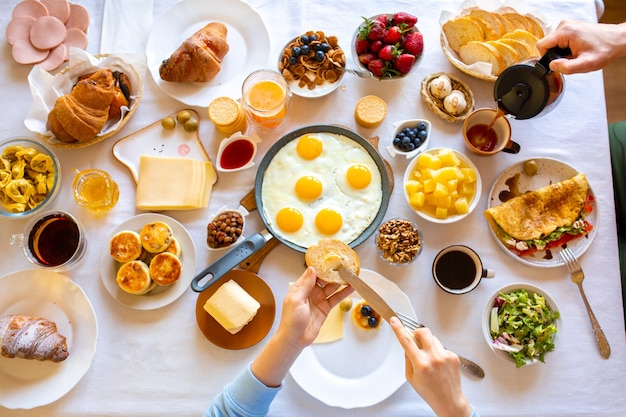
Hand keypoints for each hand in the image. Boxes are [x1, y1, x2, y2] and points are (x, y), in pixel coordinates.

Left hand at [251, 267, 352, 387]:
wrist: (295, 339)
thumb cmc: (291, 320)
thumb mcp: (296, 300)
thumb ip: (305, 284)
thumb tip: (312, 269)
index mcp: (300, 287)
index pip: (312, 273)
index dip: (321, 266)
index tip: (330, 259)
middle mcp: (310, 291)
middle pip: (324, 279)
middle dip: (333, 272)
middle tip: (343, 265)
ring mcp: (318, 299)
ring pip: (331, 287)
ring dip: (340, 281)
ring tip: (350, 274)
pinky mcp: (325, 308)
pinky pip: (336, 298)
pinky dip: (344, 293)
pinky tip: (351, 287)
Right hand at [389, 317, 471, 416]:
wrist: (449, 400)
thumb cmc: (429, 392)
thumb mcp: (411, 377)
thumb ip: (408, 359)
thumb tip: (407, 345)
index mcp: (421, 364)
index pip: (407, 341)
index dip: (399, 329)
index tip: (395, 320)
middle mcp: (434, 358)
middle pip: (423, 332)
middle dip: (417, 332)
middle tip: (416, 340)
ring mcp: (445, 356)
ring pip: (433, 338)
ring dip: (428, 344)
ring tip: (430, 359)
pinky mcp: (453, 356)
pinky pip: (441, 346)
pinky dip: (438, 352)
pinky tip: (439, 364)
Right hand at [536, 19, 625, 73]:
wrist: (616, 40)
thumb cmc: (604, 49)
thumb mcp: (585, 64)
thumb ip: (566, 67)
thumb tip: (552, 66)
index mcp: (565, 32)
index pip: (541, 45)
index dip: (547, 57)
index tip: (560, 61)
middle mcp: (564, 25)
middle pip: (547, 45)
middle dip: (557, 55)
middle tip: (572, 57)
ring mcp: (567, 24)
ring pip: (553, 43)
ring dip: (562, 52)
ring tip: (576, 53)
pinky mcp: (570, 26)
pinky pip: (559, 40)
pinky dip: (566, 47)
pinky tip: (577, 48)